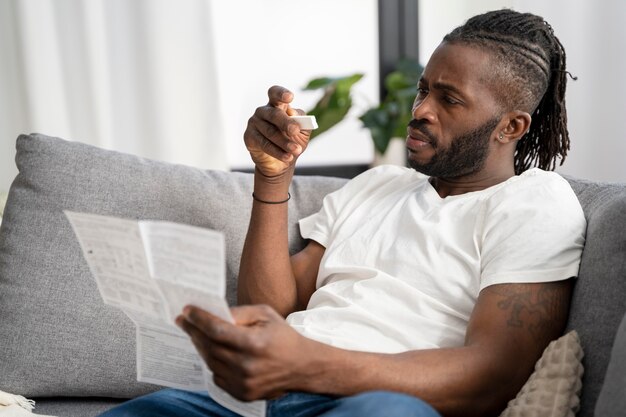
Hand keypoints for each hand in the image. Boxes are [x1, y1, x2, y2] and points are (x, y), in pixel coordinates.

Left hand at [176, 304, 315, 400]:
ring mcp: (243, 383)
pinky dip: (213, 362)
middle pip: (209, 346)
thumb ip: (240, 312)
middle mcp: (247, 366)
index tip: (186, 311)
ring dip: (201, 346)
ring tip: (196, 334)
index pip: (217, 330)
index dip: (199, 319)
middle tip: (183, 320)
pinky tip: (213, 351)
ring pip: (210, 362)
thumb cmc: (283, 337)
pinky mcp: (242, 394)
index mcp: (254, 343)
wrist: (302, 367)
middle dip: (194, 331)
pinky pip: (217, 376)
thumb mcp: (265, 315)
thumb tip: (214, 313)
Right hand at [243, 86, 311, 177]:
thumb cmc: (292, 141)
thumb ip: (302, 121)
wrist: (281, 162)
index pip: (275, 93)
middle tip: (295, 130)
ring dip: (285, 142)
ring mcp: (254, 123)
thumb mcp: (302, 131)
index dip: (281, 93)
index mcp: (276, 105)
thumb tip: (292, 112)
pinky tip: (288, 157)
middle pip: (274, 114)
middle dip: (286, 123)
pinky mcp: (249, 137)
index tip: (290, 97)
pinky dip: (278, 152)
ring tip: (296, 150)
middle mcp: (263, 111)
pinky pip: (264, 144)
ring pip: (271, 132)